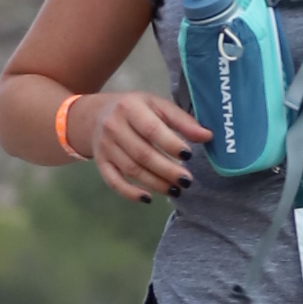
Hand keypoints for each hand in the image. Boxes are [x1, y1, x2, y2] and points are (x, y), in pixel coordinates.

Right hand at [83, 89, 210, 201]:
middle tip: (187, 181)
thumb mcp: (157, 105)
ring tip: (176, 190)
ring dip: (155, 183)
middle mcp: (114, 127)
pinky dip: (130, 193)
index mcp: (130, 107)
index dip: (171, 144)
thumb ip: (182, 120)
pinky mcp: (101, 162)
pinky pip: (113, 181)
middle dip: (167, 170)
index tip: (189, 155)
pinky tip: (148, 198)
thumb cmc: (135, 109)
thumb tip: (207, 136)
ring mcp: (105, 147)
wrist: (95, 115)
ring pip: (131, 170)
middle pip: (142, 154)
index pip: (151, 130)